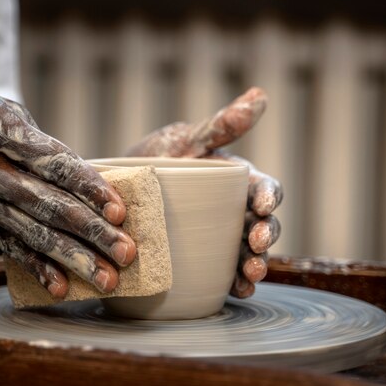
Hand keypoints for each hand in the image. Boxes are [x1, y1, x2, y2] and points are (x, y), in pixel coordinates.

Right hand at [0, 84, 135, 296]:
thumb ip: (32, 138)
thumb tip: (78, 173)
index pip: (52, 161)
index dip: (87, 186)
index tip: (118, 210)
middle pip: (46, 203)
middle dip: (90, 231)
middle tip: (127, 253)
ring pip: (29, 232)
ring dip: (70, 258)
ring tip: (105, 280)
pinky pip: (4, 245)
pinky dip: (32, 266)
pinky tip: (58, 287)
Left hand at [126, 87, 281, 297]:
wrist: (115, 190)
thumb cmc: (154, 158)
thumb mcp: (184, 141)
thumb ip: (218, 126)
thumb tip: (259, 95)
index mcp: (235, 180)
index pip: (264, 188)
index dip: (270, 196)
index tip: (263, 205)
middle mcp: (232, 210)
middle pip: (261, 225)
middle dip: (266, 237)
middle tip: (258, 246)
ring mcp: (218, 236)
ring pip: (247, 252)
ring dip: (255, 264)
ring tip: (250, 276)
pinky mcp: (201, 257)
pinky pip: (223, 273)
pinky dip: (233, 282)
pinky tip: (234, 290)